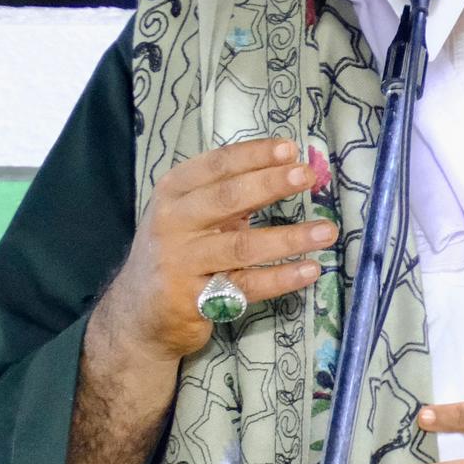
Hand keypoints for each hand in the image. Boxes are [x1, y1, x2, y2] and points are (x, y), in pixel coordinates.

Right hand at [96, 138, 333, 365]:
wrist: (137, 314)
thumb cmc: (177, 253)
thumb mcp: (191, 216)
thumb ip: (230, 196)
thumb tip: (288, 171)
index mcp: (173, 193)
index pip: (216, 165)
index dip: (254, 155)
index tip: (290, 149)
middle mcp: (172, 223)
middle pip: (226, 198)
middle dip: (270, 184)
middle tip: (308, 176)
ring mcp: (180, 263)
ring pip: (242, 246)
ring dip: (289, 237)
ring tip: (326, 230)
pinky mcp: (193, 301)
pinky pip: (246, 286)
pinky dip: (281, 278)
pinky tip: (309, 269)